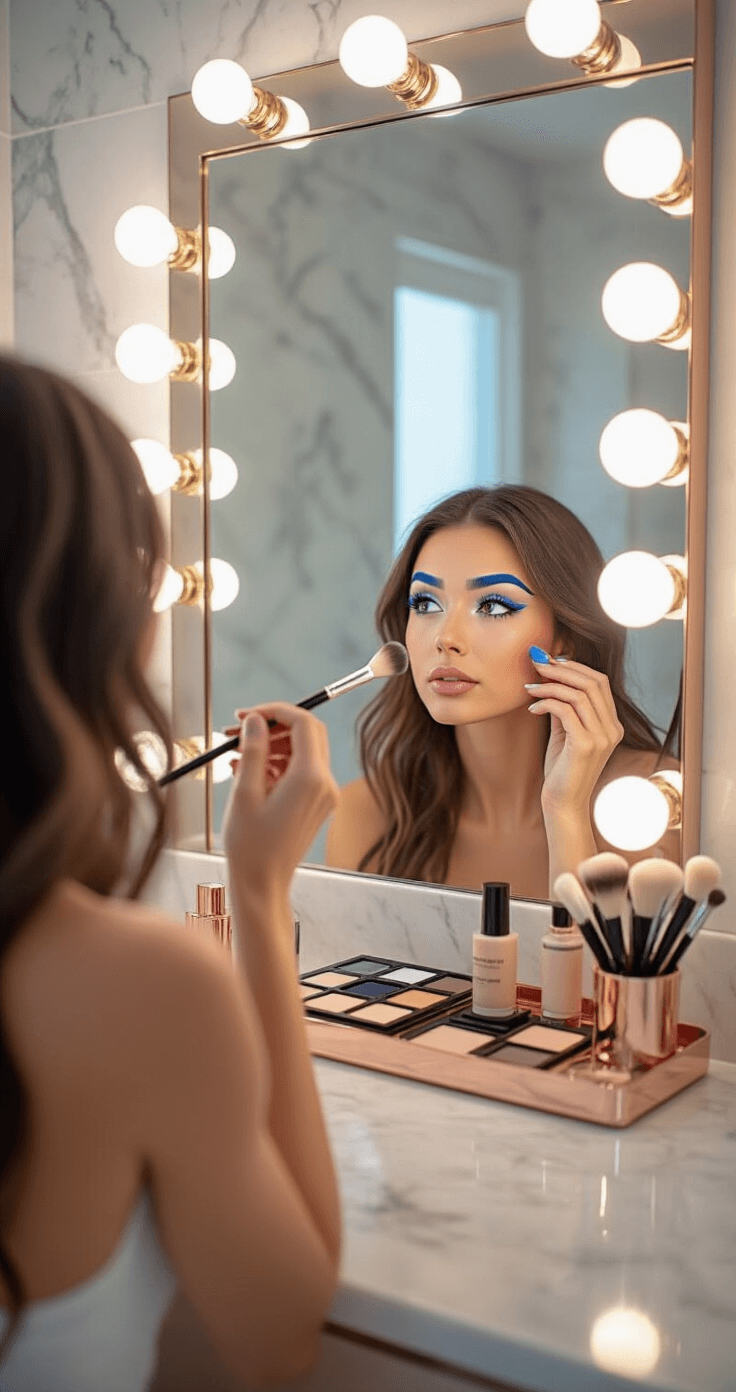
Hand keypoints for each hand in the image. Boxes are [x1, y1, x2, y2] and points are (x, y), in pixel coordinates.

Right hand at [221, 703, 338, 899]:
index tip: (248, 715)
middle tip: (241, 729)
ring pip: (303, 750)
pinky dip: (277, 764)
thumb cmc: (251, 846)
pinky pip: (301, 770)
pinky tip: (248, 771)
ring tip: (237, 754)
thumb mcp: (245, 792)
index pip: (303, 723)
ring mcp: (324, 794)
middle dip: (273, 726)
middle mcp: (324, 784)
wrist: (263, 883)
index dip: (275, 711)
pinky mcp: (318, 803)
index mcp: (309, 778)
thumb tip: (256, 720)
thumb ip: (253, 750)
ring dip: (272, 745)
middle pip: (308, 733)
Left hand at [525, 652, 623, 816]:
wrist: (562, 804)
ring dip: (551, 684)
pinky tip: (532, 708)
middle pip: (592, 682)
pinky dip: (546, 702)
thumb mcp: (566, 733)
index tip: (550, 662)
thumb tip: (551, 677)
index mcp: (612, 725)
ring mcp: (602, 737)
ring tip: (530, 686)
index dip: (575, 666)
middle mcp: (612, 729)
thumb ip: (565, 708)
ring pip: (578, 693)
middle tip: (536, 664)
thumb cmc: (562, 769)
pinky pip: (565, 710)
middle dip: (562, 669)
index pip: (599, 682)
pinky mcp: (586, 745)